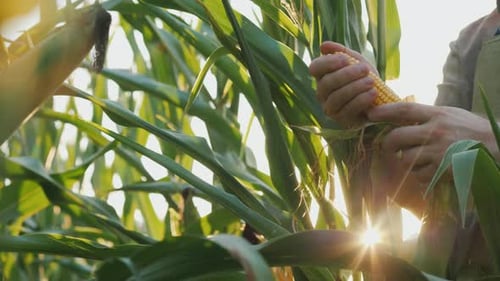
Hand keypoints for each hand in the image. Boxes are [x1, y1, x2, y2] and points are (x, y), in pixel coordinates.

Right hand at [309, 41, 377, 127]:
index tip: (345, 59)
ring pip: (336, 97)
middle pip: (327, 83)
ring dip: (355, 88)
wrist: (381, 100)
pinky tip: (373, 93)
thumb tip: (323, 46)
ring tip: (371, 82)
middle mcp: (322, 93)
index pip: (315, 68)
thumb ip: (342, 52)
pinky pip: (348, 110)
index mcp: (323, 76)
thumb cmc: (364, 78)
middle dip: (347, 75)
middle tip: (365, 69)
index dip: (327, 63)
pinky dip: (361, 100)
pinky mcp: (341, 120)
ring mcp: (330, 108)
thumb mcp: (356, 62)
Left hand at [367, 102, 496, 184]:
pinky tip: (432, 171)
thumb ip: (427, 115)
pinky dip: (422, 176)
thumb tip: (401, 114)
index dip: (384, 111)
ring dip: (408, 162)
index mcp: (437, 115)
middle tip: (389, 147)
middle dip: (388, 144)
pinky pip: (420, 175)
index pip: (404, 110)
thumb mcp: (450, 115)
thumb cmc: (471, 130)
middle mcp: (436, 132)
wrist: (498, 148)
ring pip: (406, 159)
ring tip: (418, 160)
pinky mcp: (443, 170)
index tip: (370, 114)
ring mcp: (439, 152)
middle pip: (396, 138)